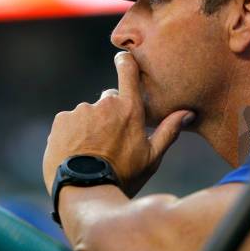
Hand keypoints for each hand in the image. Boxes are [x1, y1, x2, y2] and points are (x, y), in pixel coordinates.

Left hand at [42, 51, 194, 197]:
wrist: (85, 191)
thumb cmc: (123, 176)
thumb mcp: (152, 157)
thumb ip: (169, 131)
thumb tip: (188, 112)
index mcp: (130, 110)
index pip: (128, 71)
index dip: (126, 61)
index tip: (123, 59)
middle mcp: (105, 104)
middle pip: (108, 99)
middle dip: (110, 113)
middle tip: (111, 140)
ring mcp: (81, 111)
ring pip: (88, 113)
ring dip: (90, 126)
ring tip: (92, 152)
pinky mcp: (61, 121)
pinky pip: (69, 122)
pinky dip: (72, 133)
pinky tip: (76, 153)